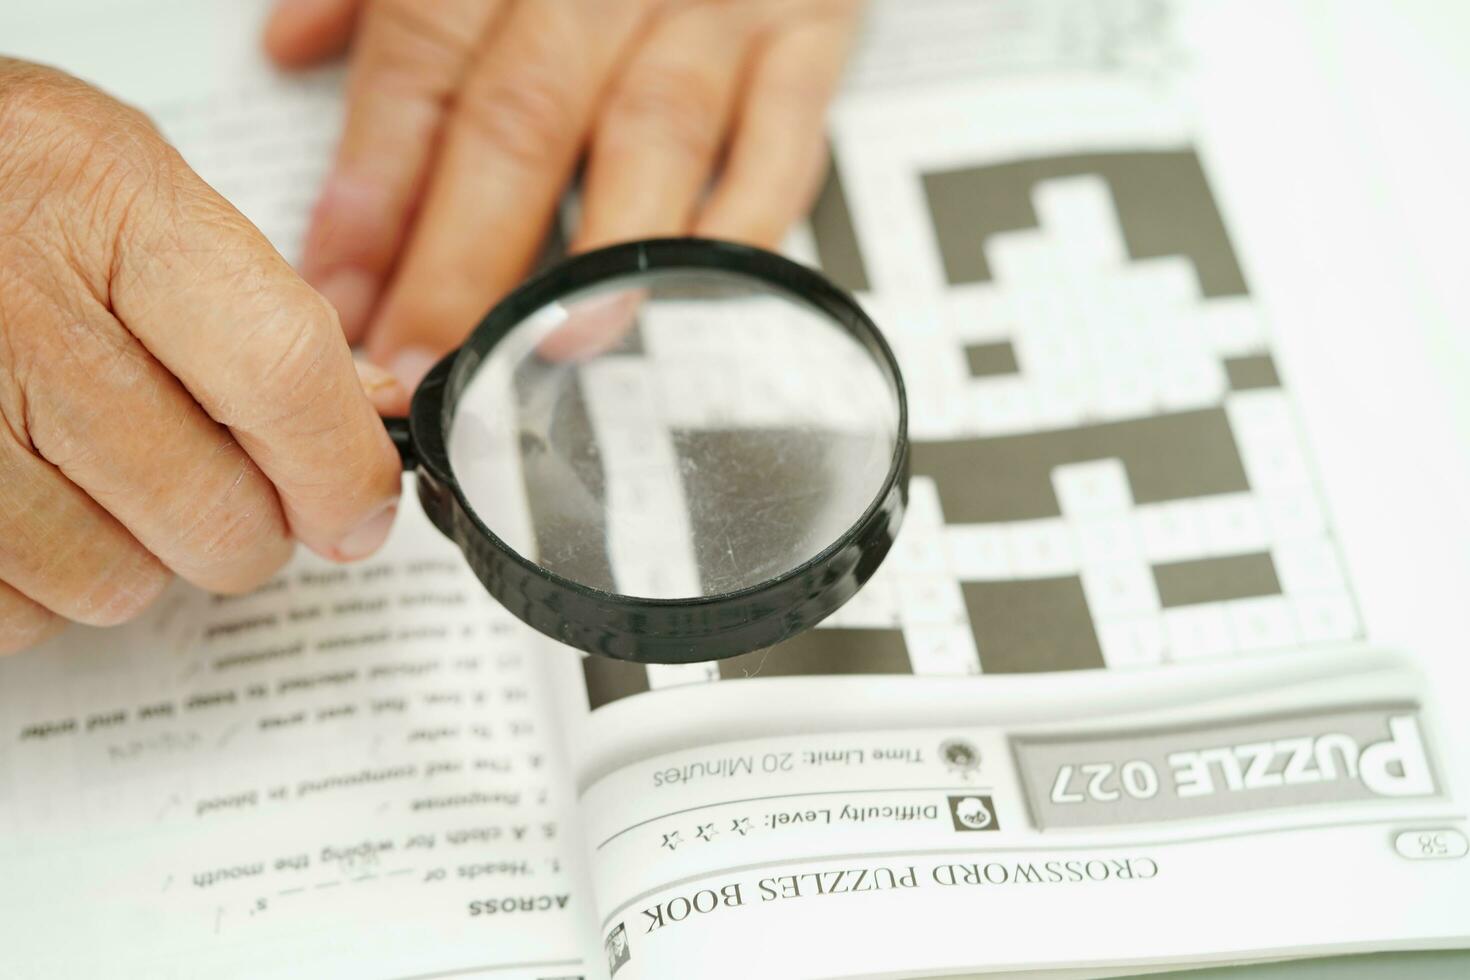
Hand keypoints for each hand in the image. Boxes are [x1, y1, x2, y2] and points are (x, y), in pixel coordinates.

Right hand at [0, 60, 403, 654]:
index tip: (357, 510)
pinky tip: (30, 502)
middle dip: (247, 528)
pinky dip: (42, 587)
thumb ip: (256, 302)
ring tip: (97, 473)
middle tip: (222, 487)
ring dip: (136, 556)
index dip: (341, 468)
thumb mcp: (130, 186)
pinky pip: (21, 614)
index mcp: (110, 211)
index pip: (281, 375)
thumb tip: (369, 415)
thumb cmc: (0, 184)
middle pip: (213, 510)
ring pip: (116, 582)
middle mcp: (20, 313)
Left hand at [264, 0, 862, 386]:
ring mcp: (714, 4)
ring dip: (599, 252)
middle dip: (464, 256)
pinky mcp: (812, 33)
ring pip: (649, 134)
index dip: (375, 189)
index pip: (421, 66)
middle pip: (522, 118)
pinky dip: (744, 222)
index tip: (341, 292)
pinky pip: (786, 138)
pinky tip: (693, 290)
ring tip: (551, 342)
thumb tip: (290, 49)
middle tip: (425, 360)